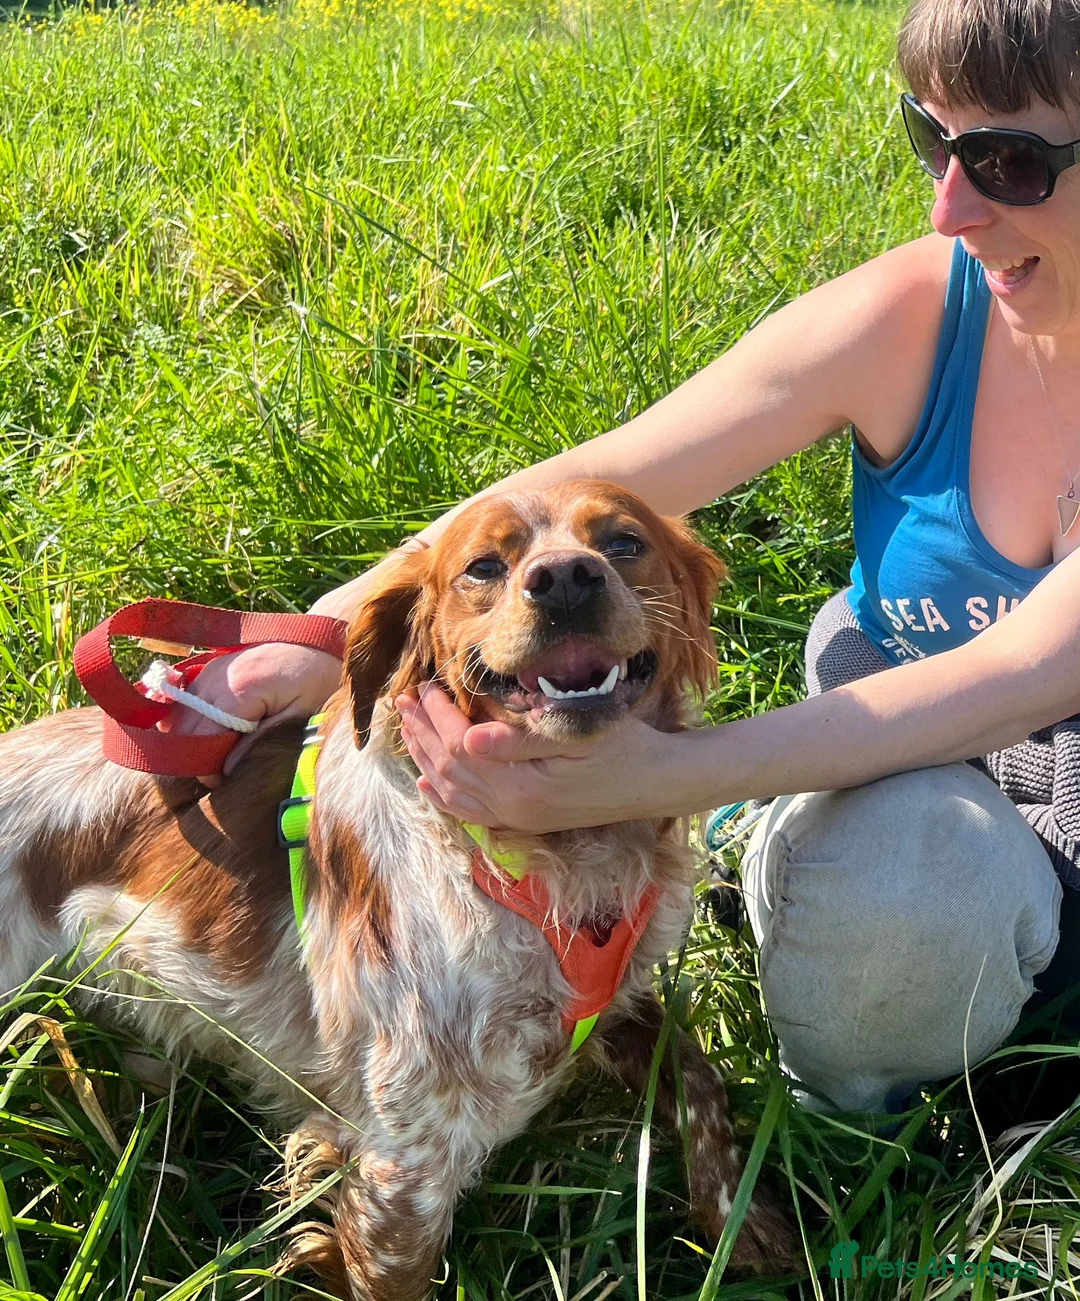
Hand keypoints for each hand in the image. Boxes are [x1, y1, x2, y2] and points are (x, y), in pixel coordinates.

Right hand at [161, 643, 342, 785]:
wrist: (321, 644)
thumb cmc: (317, 681)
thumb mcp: (300, 716)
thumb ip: (261, 742)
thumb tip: (226, 770)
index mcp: (238, 690)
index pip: (202, 740)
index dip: (207, 769)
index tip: (224, 784)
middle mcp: (215, 677)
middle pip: (185, 730)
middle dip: (197, 757)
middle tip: (222, 775)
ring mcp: (209, 671)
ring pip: (179, 719)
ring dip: (193, 741)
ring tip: (222, 755)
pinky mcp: (209, 670)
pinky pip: (185, 704)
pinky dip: (192, 724)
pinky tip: (215, 735)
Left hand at [396, 684, 679, 832]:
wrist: (657, 783)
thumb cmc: (623, 746)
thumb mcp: (577, 734)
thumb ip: (520, 740)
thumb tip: (469, 738)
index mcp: (522, 785)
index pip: (461, 747)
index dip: (439, 716)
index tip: (425, 687)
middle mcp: (513, 809)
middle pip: (449, 770)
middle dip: (422, 734)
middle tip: (402, 702)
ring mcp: (518, 819)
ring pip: (454, 793)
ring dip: (426, 760)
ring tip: (407, 732)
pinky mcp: (527, 820)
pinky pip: (472, 813)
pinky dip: (444, 797)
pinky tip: (428, 784)